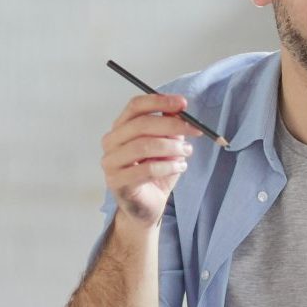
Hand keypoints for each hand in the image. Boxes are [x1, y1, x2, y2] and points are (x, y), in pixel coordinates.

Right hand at [102, 93, 198, 226]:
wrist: (148, 205)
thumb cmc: (156, 173)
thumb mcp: (168, 146)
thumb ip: (170, 128)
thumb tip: (179, 109)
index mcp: (121, 128)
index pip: (135, 106)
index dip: (159, 101)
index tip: (183, 103)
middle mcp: (111, 142)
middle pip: (140, 124)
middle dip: (172, 125)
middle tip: (195, 130)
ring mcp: (111, 162)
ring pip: (143, 146)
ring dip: (172, 148)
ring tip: (187, 153)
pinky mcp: (117, 181)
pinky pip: (146, 169)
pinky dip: (168, 166)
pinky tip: (180, 167)